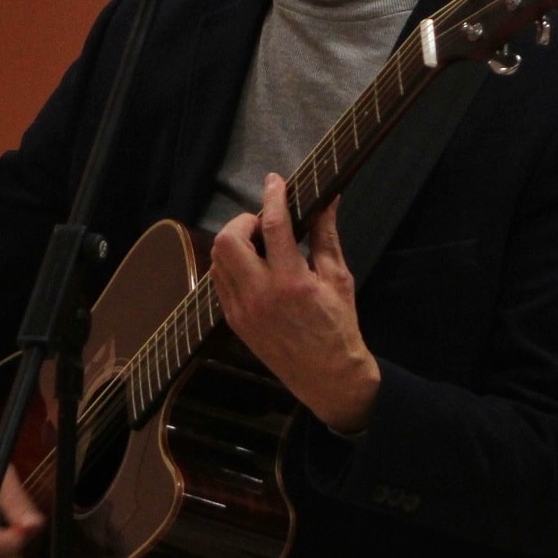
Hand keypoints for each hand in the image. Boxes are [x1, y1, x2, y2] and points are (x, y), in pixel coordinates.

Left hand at [210, 173, 380, 432]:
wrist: (327, 376)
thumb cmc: (339, 326)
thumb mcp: (339, 278)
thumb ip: (327, 236)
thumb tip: (328, 200)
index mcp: (292, 282)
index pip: (273, 225)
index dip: (273, 196)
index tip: (275, 181)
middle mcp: (260, 294)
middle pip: (229, 240)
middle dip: (243, 222)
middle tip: (264, 224)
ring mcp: (241, 309)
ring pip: (218, 259)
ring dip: (235, 242)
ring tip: (259, 245)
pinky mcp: (233, 321)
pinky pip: (219, 281)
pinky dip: (231, 265)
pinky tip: (253, 267)